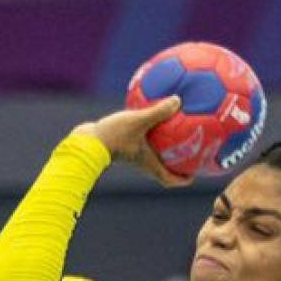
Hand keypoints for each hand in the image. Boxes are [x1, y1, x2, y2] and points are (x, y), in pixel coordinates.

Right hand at [72, 96, 191, 188]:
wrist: (86, 140)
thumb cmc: (113, 136)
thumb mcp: (138, 121)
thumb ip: (159, 112)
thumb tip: (178, 100)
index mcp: (150, 164)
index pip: (170, 180)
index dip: (184, 179)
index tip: (195, 174)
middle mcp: (143, 163)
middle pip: (164, 169)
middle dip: (178, 164)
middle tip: (190, 153)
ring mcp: (133, 155)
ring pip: (153, 156)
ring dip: (164, 149)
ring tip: (174, 133)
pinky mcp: (124, 146)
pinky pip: (143, 142)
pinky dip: (150, 135)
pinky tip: (151, 115)